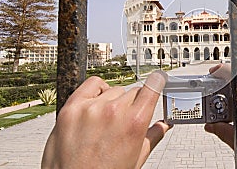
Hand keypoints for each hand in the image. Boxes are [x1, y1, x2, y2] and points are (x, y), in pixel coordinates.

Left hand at [41, 71, 170, 168]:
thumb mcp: (137, 158)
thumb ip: (153, 136)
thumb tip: (164, 125)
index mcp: (134, 122)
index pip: (152, 86)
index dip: (157, 82)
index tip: (158, 79)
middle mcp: (114, 111)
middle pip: (132, 91)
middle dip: (131, 104)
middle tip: (123, 122)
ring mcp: (91, 108)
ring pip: (113, 90)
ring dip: (113, 100)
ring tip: (105, 122)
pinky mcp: (72, 108)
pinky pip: (92, 85)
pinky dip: (97, 91)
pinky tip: (96, 105)